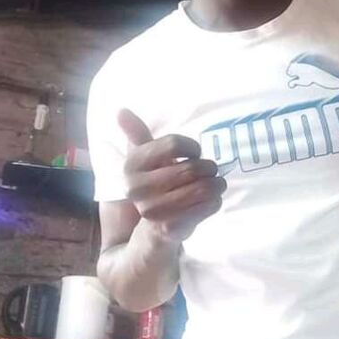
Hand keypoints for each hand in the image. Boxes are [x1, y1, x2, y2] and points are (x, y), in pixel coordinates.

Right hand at [118, 109, 225, 241]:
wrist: (150, 226)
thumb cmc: (154, 184)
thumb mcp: (144, 158)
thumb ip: (136, 134)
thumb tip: (121, 110)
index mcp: (131, 165)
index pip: (174, 144)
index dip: (191, 147)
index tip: (193, 153)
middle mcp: (136, 188)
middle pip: (191, 168)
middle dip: (209, 167)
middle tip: (210, 170)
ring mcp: (152, 210)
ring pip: (203, 188)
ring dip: (217, 184)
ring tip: (216, 184)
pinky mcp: (170, 228)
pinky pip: (207, 207)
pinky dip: (215, 201)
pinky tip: (212, 200)